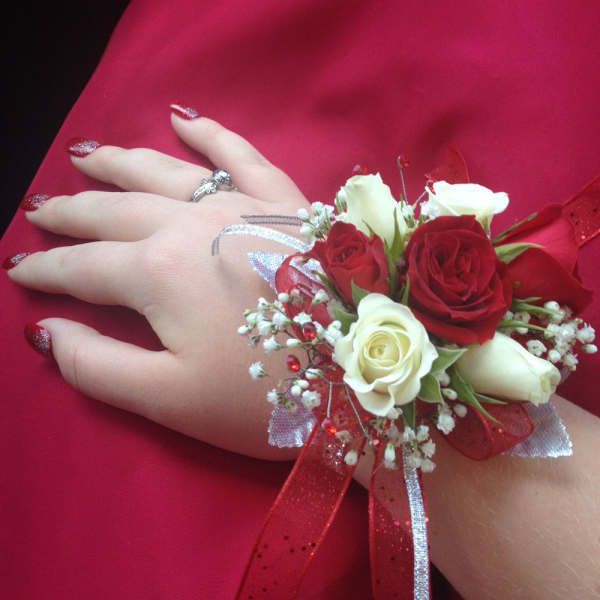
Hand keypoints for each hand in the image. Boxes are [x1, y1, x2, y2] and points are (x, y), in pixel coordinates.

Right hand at [8, 113, 308, 459]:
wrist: (367, 378)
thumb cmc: (266, 398)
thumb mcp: (171, 400)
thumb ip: (99, 366)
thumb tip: (48, 333)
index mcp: (159, 275)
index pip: (83, 268)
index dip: (45, 270)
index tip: (17, 268)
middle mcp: (193, 226)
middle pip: (115, 209)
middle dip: (72, 211)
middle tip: (42, 210)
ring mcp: (242, 206)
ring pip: (165, 172)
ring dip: (120, 163)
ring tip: (86, 155)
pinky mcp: (286, 201)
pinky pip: (241, 154)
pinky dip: (211, 135)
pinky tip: (184, 119)